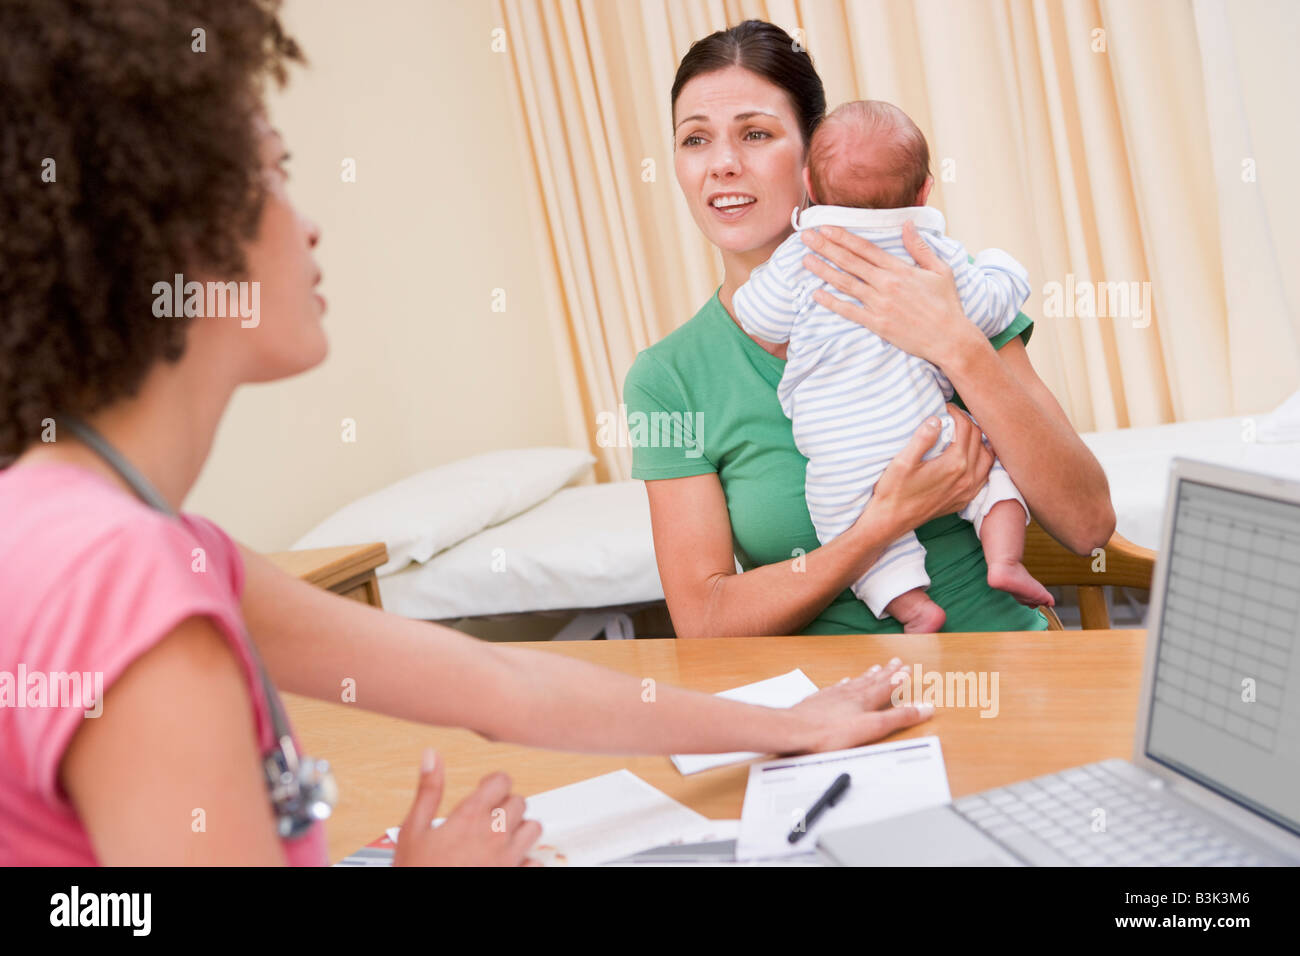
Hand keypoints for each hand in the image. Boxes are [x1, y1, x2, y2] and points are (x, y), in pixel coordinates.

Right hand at [393, 749, 541, 865]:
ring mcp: (507, 858)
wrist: (419, 908)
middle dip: (506, 804)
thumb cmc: (416, 871)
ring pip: (534, 828)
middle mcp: (493, 834)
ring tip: (501, 836)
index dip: (495, 782)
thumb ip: (428, 790)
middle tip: (489, 816)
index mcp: (469, 817)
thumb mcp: (413, 829)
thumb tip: (431, 755)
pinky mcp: (513, 876)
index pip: (502, 780)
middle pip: (520, 801)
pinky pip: (535, 862)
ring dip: (521, 828)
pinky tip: (509, 862)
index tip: (486, 790)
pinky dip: (526, 860)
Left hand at [787, 658, 932, 752]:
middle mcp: (850, 694)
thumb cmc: (832, 733)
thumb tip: (926, 708)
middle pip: (872, 680)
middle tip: (895, 661)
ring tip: (875, 667)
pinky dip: (844, 683)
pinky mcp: (819, 702)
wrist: (794, 730)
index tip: (908, 668)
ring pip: (855, 682)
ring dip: (867, 675)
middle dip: (886, 672)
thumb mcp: (873, 728)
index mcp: (865, 701)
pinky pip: (836, 688)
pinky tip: (844, 682)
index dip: (899, 678)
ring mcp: (833, 696)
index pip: (887, 686)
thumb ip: (899, 718)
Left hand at [800, 221, 986, 369]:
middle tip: (806, 237)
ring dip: (823, 271)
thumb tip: (907, 224)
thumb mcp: (940, 270)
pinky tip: (816, 294)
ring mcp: (880, 304)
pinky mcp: (877, 324)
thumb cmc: (947, 304)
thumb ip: (920, 247)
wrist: (950, 338)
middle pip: (850, 262)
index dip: (843, 237)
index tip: (826, 227)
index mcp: (900, 269)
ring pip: (846, 283)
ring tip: (805, 260)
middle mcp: (886, 284)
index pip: (865, 249)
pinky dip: (832, 303)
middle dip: (826, 248)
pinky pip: (849, 311)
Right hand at [866, 406, 993, 536]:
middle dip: (968, 423)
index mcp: (954, 464)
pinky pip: (984, 475)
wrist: (891, 521)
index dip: (956, 413)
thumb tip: (937, 420)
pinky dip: (982, 461)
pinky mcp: (964, 499)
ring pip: (988, 457)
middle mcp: (967, 477)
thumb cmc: (894, 491)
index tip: (945, 408)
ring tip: (964, 434)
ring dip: (979, 442)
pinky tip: (970, 457)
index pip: (966, 428)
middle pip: (979, 439)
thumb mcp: (902, 461)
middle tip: (953, 417)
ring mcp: (968, 490)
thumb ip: (922, 438)